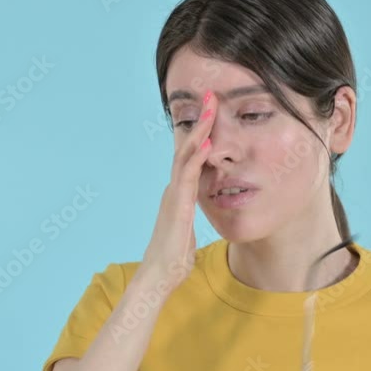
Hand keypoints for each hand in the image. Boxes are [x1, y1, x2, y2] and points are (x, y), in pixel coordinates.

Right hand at [138, 90, 217, 287]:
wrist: (159, 277)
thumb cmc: (174, 258)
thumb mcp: (188, 229)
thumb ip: (192, 214)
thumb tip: (201, 211)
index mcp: (179, 191)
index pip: (189, 154)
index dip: (198, 130)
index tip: (210, 109)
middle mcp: (174, 187)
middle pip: (186, 145)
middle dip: (199, 119)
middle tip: (210, 93)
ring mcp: (174, 194)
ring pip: (186, 154)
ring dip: (199, 129)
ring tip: (211, 106)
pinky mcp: (178, 206)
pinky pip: (188, 177)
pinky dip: (197, 158)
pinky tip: (207, 143)